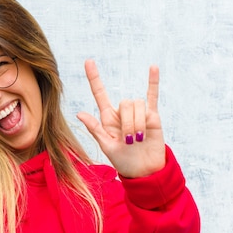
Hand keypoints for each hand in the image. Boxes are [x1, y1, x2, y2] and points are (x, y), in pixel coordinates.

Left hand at [76, 59, 165, 177]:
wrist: (144, 171)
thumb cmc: (123, 161)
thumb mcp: (106, 147)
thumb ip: (96, 129)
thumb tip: (80, 113)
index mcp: (108, 119)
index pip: (100, 94)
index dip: (94, 78)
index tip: (88, 62)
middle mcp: (122, 113)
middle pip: (124, 103)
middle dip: (128, 122)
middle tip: (129, 141)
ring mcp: (138, 114)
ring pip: (137, 104)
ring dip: (138, 122)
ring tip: (139, 139)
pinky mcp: (153, 117)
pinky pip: (152, 96)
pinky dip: (153, 82)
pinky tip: (153, 68)